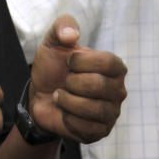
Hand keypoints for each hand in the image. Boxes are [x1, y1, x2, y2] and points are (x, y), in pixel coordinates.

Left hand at [29, 15, 126, 142]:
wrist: (40, 95)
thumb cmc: (52, 67)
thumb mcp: (53, 41)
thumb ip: (63, 26)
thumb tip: (72, 35)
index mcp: (114, 66)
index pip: (110, 62)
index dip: (83, 62)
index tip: (68, 62)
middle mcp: (118, 90)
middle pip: (100, 86)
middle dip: (72, 83)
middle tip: (64, 82)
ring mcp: (111, 112)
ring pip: (94, 110)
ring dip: (68, 101)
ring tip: (61, 96)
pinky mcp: (100, 132)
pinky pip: (87, 128)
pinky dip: (68, 119)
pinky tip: (64, 112)